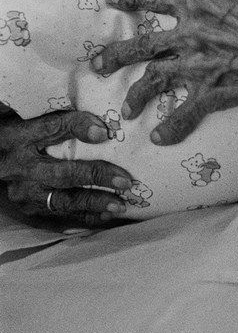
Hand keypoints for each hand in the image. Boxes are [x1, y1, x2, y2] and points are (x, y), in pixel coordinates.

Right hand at [0, 110, 132, 225]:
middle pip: (62, 172)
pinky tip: (104, 214)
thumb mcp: (30, 120)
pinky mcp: (27, 206)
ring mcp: (23, 191)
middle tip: (125, 181)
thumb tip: (99, 124)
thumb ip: (59, 118)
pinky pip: (58, 213)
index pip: (52, 129)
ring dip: (93, 202)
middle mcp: (21, 166)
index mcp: (22, 136)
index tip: (104, 132)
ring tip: (120, 204)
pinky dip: (83, 214)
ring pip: (61, 200)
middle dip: (96, 176)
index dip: (78, 128)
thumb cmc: (18, 135)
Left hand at [93, 0, 237, 144]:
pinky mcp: (215, 94)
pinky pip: (185, 115)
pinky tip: (159, 139)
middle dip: (117, 55)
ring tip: (125, 111)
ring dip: (137, 97)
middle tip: (97, 65)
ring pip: (156, 81)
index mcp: (201, 3)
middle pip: (144, 46)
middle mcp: (192, 35)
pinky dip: (172, 129)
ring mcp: (201, 67)